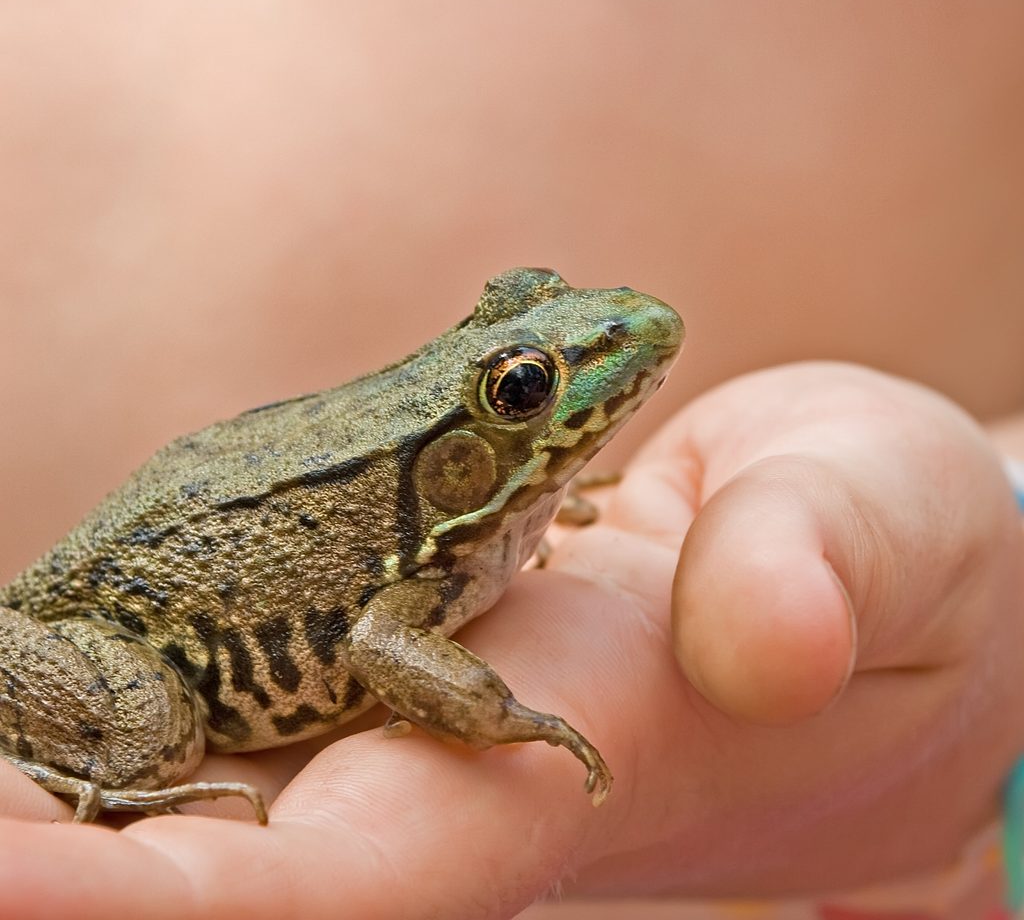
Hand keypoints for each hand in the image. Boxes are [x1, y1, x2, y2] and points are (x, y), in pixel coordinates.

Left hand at [0, 363, 1020, 918]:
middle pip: (201, 846)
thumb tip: (758, 632)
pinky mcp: (412, 611)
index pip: (325, 881)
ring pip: (195, 760)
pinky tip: (32, 641)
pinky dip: (121, 661)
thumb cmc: (893, 553)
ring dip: (42, 741)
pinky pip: (248, 654)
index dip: (128, 895)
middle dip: (36, 822)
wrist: (848, 540)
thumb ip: (827, 565)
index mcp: (570, 756)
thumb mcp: (887, 537)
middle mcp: (458, 751)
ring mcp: (419, 687)